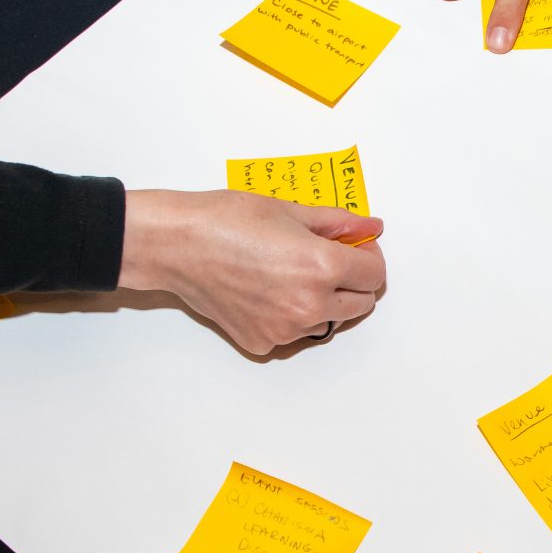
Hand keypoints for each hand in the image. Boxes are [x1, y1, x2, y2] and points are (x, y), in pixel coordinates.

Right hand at [119, 189, 385, 355]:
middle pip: (360, 304)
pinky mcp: (262, 342)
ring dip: (321, 301)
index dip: (368, 258)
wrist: (176, 245)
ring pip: (327, 320)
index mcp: (322, 268)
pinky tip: (264, 291)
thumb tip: (369, 227)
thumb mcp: (290, 209)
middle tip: (324, 260)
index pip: (375, 276)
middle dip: (352, 282)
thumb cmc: (225, 220)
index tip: (356, 250)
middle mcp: (309, 305)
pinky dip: (288, 316)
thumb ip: (338, 223)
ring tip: (287, 273)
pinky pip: (292, 333)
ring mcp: (285, 329)